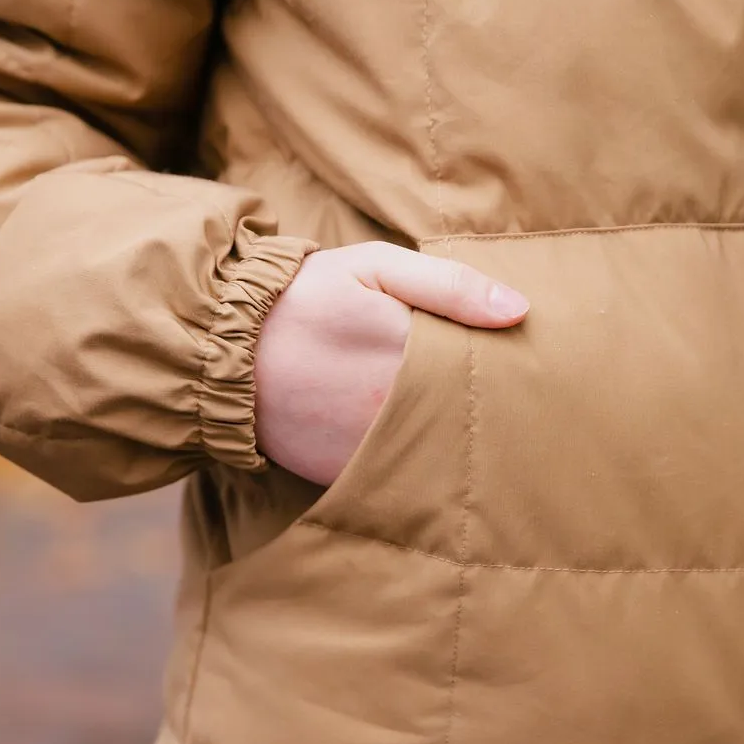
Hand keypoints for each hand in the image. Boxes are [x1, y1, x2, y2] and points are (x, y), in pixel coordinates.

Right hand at [254, 242, 528, 484]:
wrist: (219, 349)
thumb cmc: (303, 297)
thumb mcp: (374, 267)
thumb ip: (449, 286)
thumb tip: (520, 311)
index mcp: (413, 355)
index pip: (485, 373)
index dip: (506, 371)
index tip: (524, 367)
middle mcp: (398, 411)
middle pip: (467, 417)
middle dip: (486, 410)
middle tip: (509, 400)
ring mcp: (371, 449)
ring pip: (437, 451)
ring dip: (452, 441)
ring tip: (463, 424)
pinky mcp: (345, 476)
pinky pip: (397, 476)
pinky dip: (411, 463)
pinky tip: (415, 444)